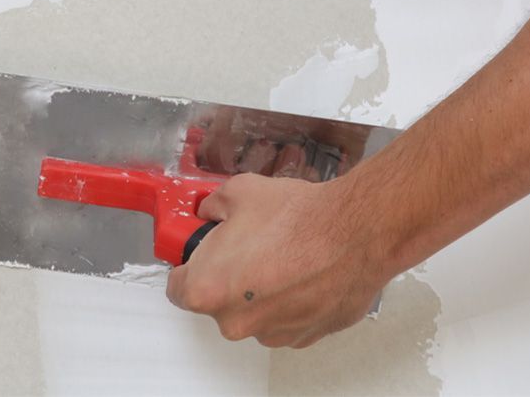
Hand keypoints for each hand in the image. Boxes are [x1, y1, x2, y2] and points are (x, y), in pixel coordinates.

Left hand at [166, 172, 389, 347]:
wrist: (354, 233)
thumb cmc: (297, 218)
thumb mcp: (237, 193)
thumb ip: (211, 207)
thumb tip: (209, 212)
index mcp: (207, 289)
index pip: (176, 288)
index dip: (188, 266)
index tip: (199, 254)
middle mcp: (235, 320)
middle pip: (217, 301)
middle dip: (228, 275)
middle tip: (248, 246)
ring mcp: (271, 332)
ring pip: (253, 311)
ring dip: (261, 290)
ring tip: (283, 256)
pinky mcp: (303, 336)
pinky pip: (285, 318)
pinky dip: (290, 299)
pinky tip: (304, 271)